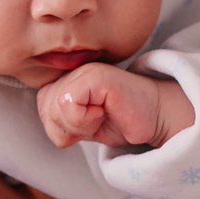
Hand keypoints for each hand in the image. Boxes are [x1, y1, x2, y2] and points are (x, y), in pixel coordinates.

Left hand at [36, 64, 197, 148]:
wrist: (156, 117)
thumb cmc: (121, 121)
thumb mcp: (82, 126)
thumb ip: (60, 119)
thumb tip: (48, 120)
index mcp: (68, 79)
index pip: (43, 106)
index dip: (62, 126)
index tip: (89, 122)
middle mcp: (74, 70)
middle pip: (47, 109)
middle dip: (70, 128)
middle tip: (98, 120)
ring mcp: (85, 70)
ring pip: (56, 108)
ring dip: (80, 124)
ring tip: (103, 115)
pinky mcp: (96, 76)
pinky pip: (69, 103)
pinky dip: (85, 119)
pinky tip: (105, 112)